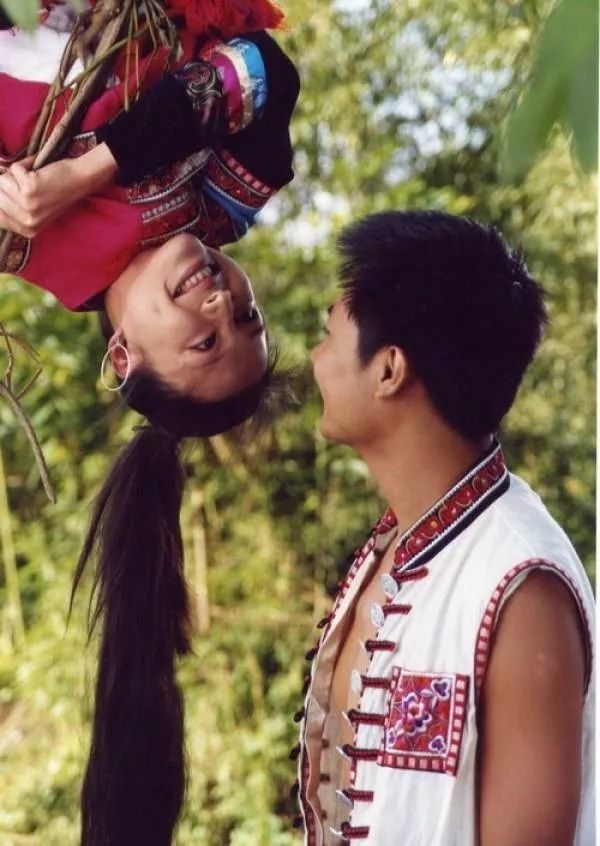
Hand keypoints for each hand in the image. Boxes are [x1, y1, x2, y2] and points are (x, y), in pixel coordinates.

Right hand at [0, 143, 117, 237]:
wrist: (79, 181)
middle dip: (6, 184)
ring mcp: (28, 205)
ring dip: (16, 174)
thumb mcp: (37, 212)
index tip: (6, 192)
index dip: (0, 198)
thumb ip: (15, 212)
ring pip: (2, 181)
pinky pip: (14, 169)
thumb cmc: (58, 194)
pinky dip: (24, 164)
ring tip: (32, 177)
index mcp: (28, 230)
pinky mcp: (29, 187)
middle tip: (24, 182)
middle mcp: (27, 220)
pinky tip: (37, 169)